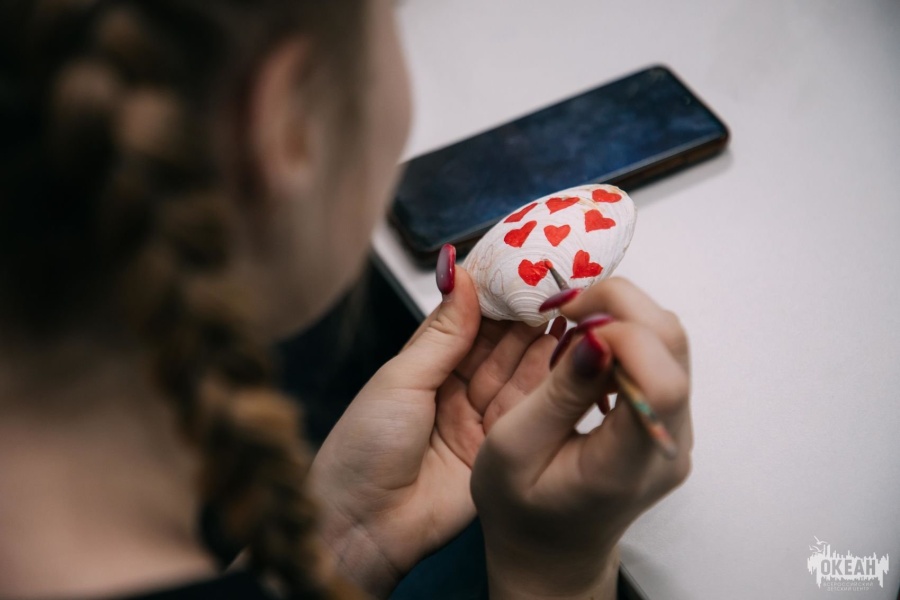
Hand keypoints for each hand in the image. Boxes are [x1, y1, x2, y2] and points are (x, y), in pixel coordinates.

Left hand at [309, 259, 562, 597]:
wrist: (364, 525)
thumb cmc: (364, 448)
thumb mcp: (401, 379)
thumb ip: (443, 333)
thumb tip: (458, 272)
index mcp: (426, 364)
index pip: (471, 320)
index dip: (498, 294)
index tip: (527, 267)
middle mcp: (458, 387)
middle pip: (502, 345)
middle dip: (529, 315)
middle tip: (562, 284)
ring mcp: (481, 418)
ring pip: (520, 373)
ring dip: (545, 344)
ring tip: (574, 311)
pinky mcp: (502, 448)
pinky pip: (529, 411)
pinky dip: (550, 384)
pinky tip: (571, 355)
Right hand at [471, 278, 692, 599]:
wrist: (552, 550)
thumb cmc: (521, 507)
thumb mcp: (513, 448)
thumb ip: (558, 393)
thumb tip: (596, 336)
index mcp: (628, 463)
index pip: (661, 378)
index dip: (620, 332)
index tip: (567, 324)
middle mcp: (667, 443)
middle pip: (673, 342)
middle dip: (618, 304)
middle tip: (563, 310)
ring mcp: (675, 429)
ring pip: (670, 340)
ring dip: (621, 316)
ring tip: (569, 330)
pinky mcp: (666, 417)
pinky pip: (659, 355)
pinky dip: (623, 334)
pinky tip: (585, 350)